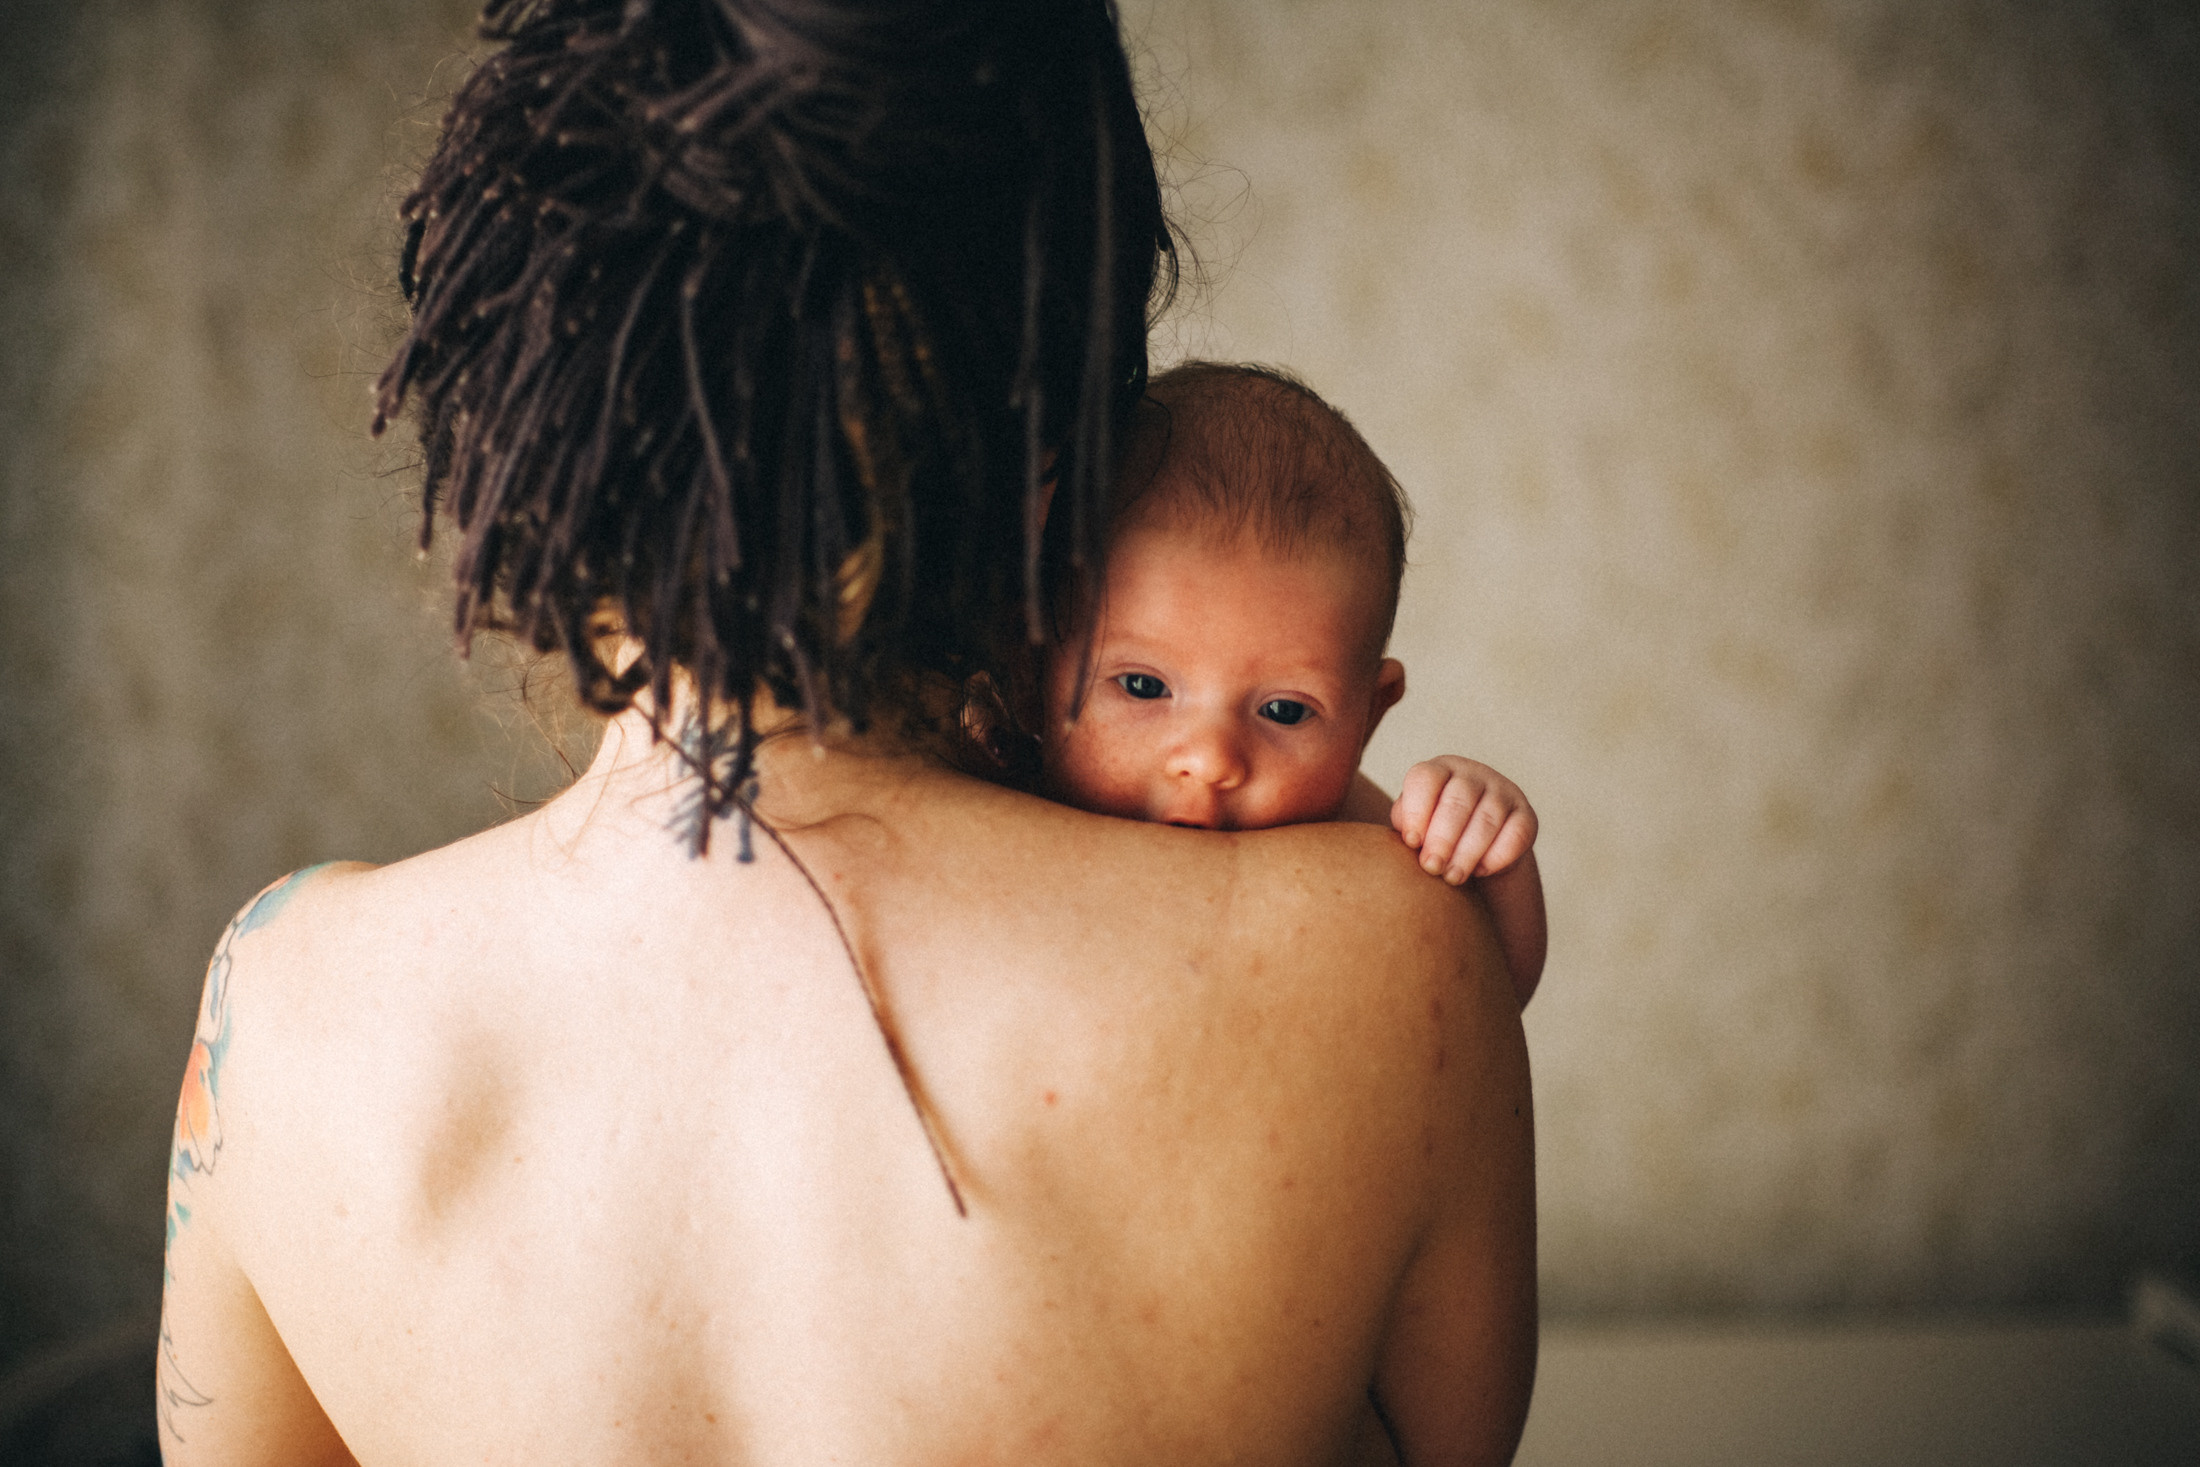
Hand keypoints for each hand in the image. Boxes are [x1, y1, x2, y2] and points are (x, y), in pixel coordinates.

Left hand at [1390, 756, 1537, 885]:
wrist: (1476, 845)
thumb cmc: (1433, 831)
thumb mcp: (1414, 823)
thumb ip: (1406, 825)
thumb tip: (1412, 837)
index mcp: (1440, 770)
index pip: (1426, 778)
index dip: (1416, 811)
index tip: (1411, 842)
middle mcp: (1473, 774)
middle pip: (1458, 800)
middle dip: (1442, 838)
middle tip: (1432, 867)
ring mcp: (1503, 792)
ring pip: (1487, 820)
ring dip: (1467, 853)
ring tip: (1452, 877)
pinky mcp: (1526, 815)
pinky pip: (1516, 835)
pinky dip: (1497, 857)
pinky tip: (1479, 871)